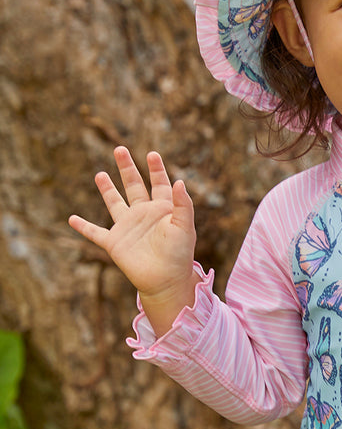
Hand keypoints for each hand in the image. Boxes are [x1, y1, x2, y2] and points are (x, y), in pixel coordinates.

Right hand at [69, 146, 198, 335]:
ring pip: (114, 203)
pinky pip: (95, 232)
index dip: (156, 169)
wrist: (166, 280)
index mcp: (162, 209)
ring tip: (99, 174)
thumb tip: (180, 181)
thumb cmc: (180, 254)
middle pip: (134, 185)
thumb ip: (183, 204)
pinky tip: (71, 218)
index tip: (152, 153)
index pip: (159, 183)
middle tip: (120, 149)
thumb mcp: (184, 226)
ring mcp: (128, 227)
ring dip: (107, 189)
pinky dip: (83, 226)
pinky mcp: (114, 242)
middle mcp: (144, 214)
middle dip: (127, 168)